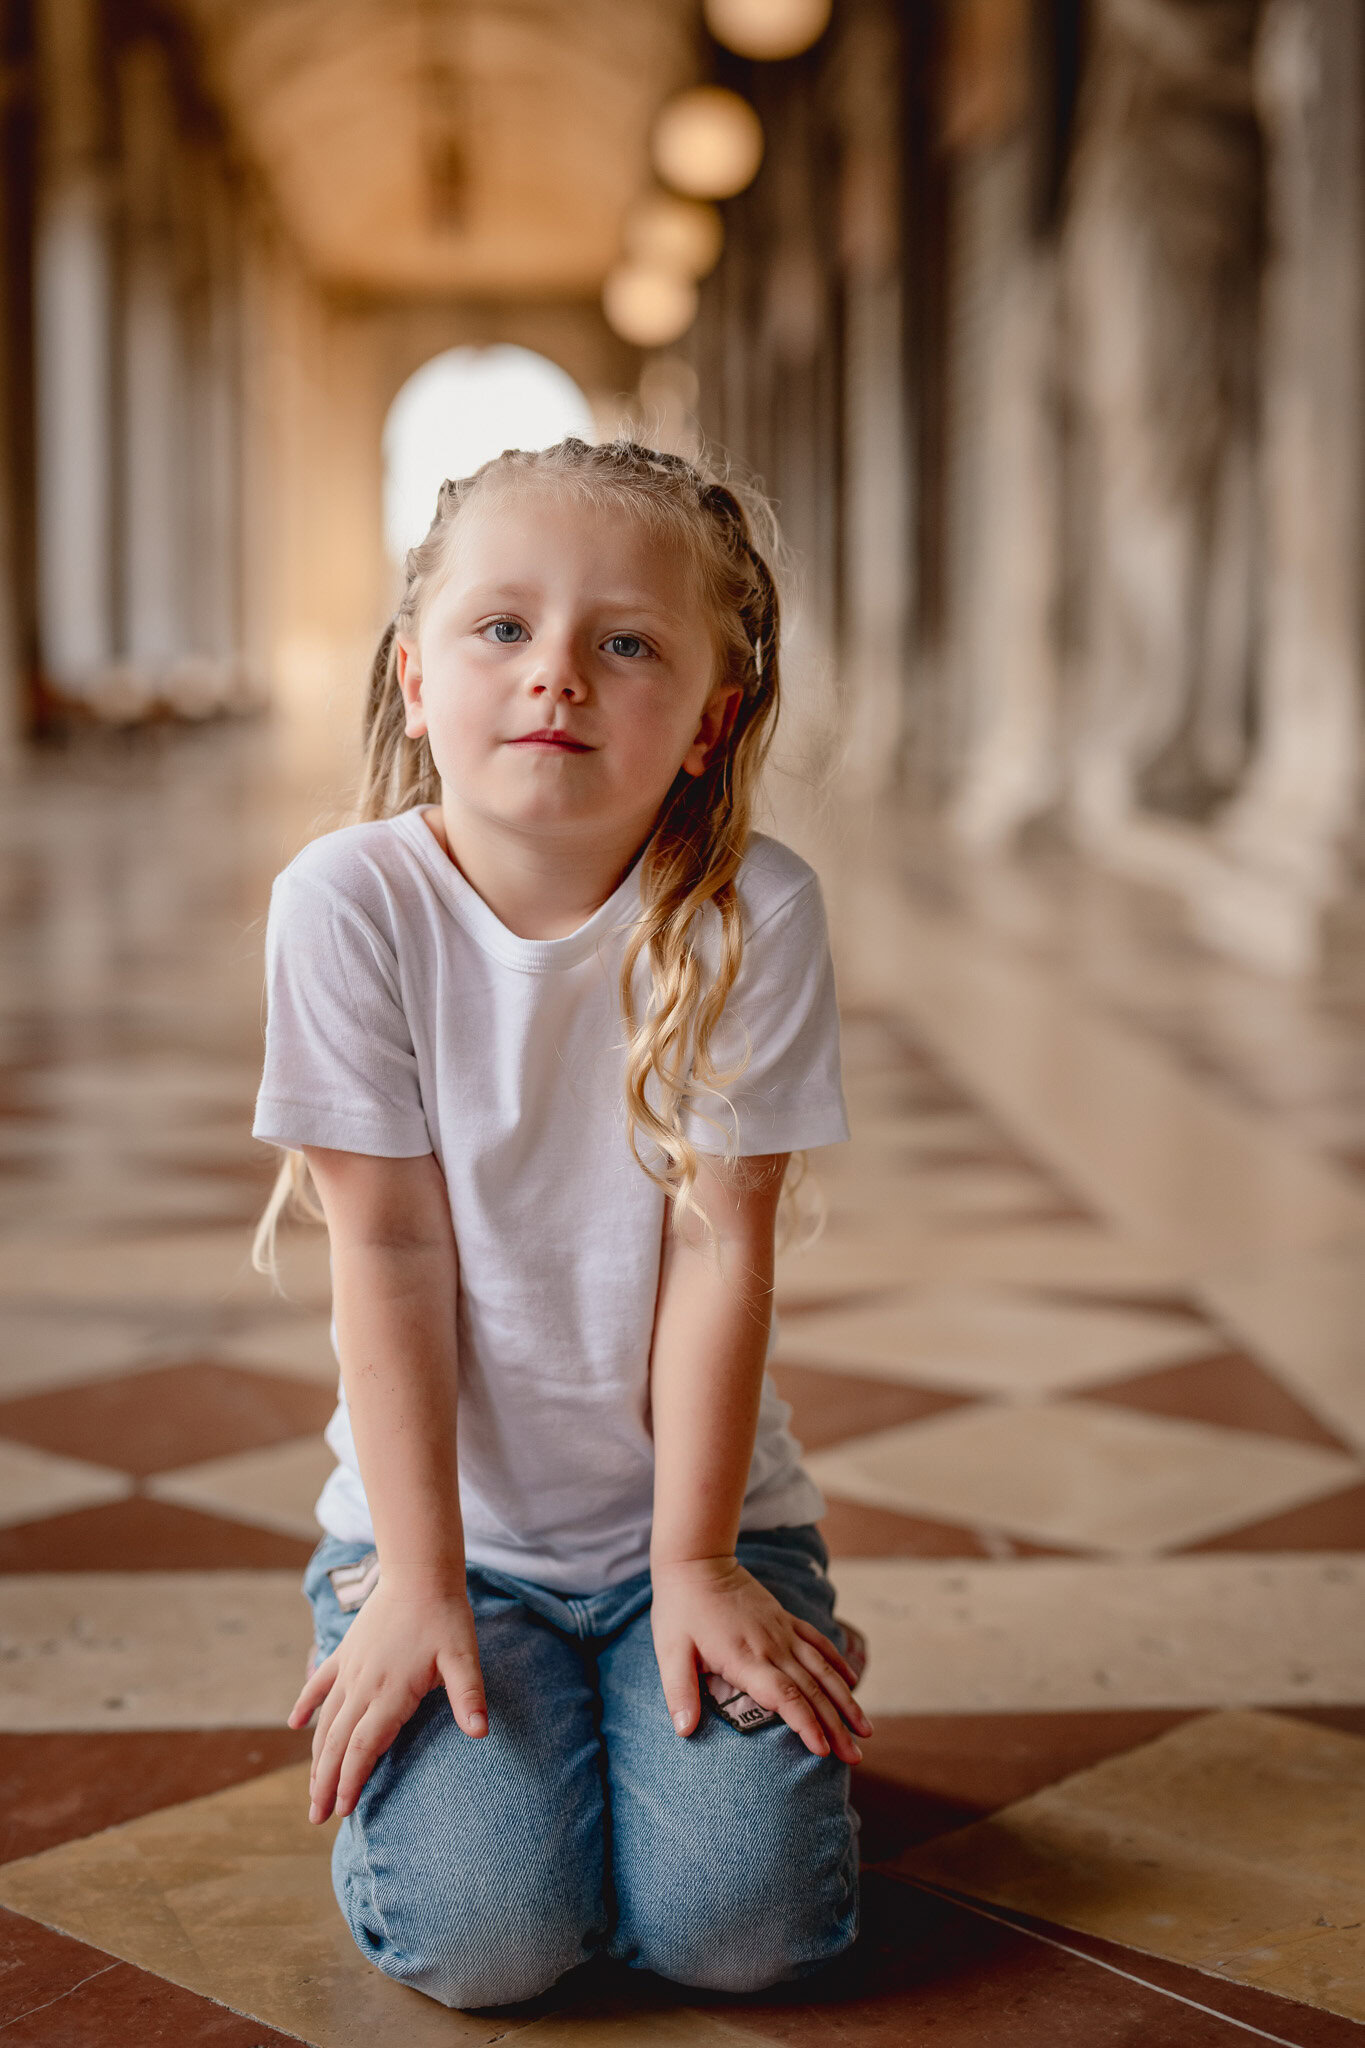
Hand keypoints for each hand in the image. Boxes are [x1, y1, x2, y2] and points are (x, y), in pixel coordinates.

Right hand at [288, 1577, 486, 1822]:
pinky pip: (320, 1683)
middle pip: (336, 1743)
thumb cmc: (445, 1616)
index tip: (342, 1811)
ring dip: (316, 1756)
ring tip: (311, 1788)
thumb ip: (469, 1696)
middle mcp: (363, 1685)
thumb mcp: (464, 1656)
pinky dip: (306, 1703)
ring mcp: (350, 1668)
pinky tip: (295, 1723)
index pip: (362, 1748)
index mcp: (390, 1692)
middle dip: (324, 1782)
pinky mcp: (346, 1652)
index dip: (350, 1781)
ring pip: (325, 1720)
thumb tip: (482, 1733)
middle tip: (316, 1817)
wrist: (419, 1572)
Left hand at [650, 1556, 871, 1762]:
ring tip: (865, 1730)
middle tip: (855, 1757)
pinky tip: (853, 1682)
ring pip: (823, 1669)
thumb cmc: (680, 1610)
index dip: (806, 1724)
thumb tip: (684, 1731)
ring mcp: (782, 1631)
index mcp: (744, 1658)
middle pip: (812, 1690)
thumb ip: (679, 1692)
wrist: (697, 1561)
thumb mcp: (670, 1652)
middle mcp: (771, 1646)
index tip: (824, 1751)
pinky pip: (818, 1642)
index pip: (785, 1696)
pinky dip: (838, 1662)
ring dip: (846, 1700)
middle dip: (836, 1726)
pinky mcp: (784, 1619)